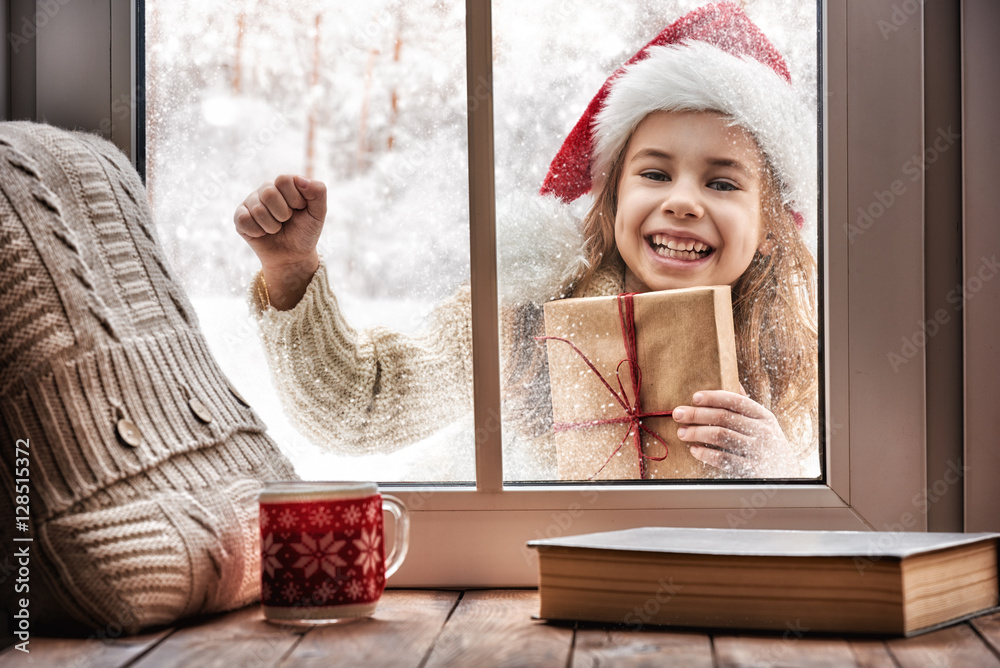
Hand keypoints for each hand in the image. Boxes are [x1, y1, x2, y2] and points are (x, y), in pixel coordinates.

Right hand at [234, 175, 326, 309]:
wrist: (293, 256)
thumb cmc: (305, 232)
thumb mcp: (318, 213)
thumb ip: (318, 192)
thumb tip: (301, 179)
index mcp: (284, 184)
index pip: (284, 180)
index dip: (295, 198)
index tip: (300, 209)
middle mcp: (266, 189)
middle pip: (268, 192)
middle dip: (283, 214)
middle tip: (286, 220)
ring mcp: (251, 202)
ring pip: (257, 209)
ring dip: (272, 226)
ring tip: (276, 229)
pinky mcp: (240, 217)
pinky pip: (244, 219)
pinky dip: (258, 232)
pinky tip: (263, 233)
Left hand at [672, 389, 799, 477]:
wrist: (787, 477)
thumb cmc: (769, 446)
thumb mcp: (764, 423)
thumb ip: (747, 405)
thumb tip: (733, 381)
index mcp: (763, 416)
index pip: (735, 401)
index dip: (713, 397)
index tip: (694, 397)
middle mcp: (762, 432)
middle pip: (723, 417)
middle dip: (696, 414)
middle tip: (678, 414)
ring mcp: (757, 451)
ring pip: (720, 436)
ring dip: (697, 433)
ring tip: (682, 432)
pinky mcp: (750, 469)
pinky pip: (722, 459)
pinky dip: (705, 454)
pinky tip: (694, 450)